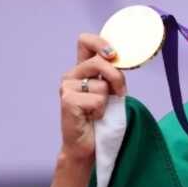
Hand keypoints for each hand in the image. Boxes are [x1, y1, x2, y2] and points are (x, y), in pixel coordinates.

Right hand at [59, 34, 126, 161]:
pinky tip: (91, 117)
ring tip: (98, 110)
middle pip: (100, 61)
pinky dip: (101, 111)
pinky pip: (98, 100)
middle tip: (119, 93)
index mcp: (82, 69)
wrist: (86, 144)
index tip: (113, 54)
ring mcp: (66, 88)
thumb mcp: (109, 90)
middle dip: (117, 77)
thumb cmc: (100, 117)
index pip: (85, 41)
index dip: (101, 42)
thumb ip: (111, 74)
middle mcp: (71, 75)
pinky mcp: (68, 101)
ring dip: (107, 100)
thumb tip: (121, 58)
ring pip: (102, 84)